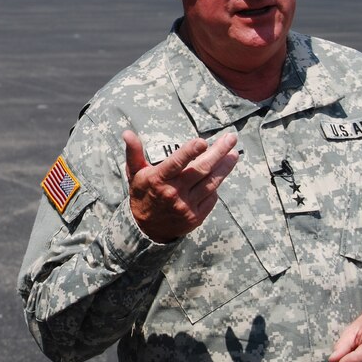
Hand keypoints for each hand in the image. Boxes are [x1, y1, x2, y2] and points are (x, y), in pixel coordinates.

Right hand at [123, 130, 238, 243]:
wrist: (146, 228)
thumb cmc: (142, 194)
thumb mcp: (134, 173)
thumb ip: (133, 152)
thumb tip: (127, 133)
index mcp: (158, 179)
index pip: (176, 163)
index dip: (189, 152)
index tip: (202, 141)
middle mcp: (173, 193)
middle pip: (201, 170)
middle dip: (219, 152)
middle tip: (231, 138)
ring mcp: (186, 206)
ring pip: (211, 183)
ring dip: (225, 167)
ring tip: (234, 154)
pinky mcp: (195, 217)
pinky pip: (211, 198)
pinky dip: (216, 185)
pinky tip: (221, 174)